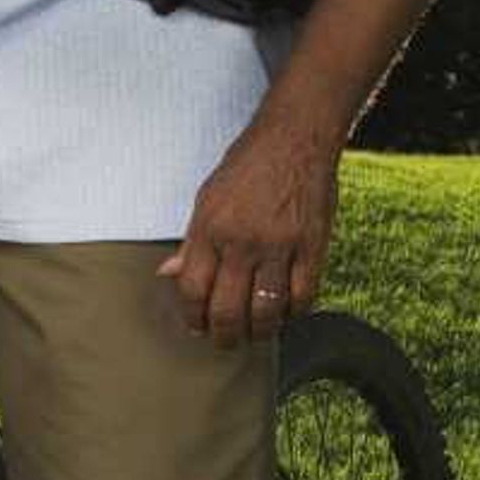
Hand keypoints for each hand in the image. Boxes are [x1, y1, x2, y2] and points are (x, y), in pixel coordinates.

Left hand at [155, 118, 339, 346]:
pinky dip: (294, 312)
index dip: (192, 317)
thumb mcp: (207, 197)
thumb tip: (167, 274)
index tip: (196, 327)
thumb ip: (191, 241)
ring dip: (259, 331)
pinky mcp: (312, 246)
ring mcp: (279, 246)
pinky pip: (303, 296)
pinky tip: (287, 311)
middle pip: (227, 309)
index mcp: (210, 228)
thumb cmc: (248, 165)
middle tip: (225, 341)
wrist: (295, 138)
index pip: (192, 289)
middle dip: (223, 336)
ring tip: (256, 333)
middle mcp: (242, 240)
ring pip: (266, 311)